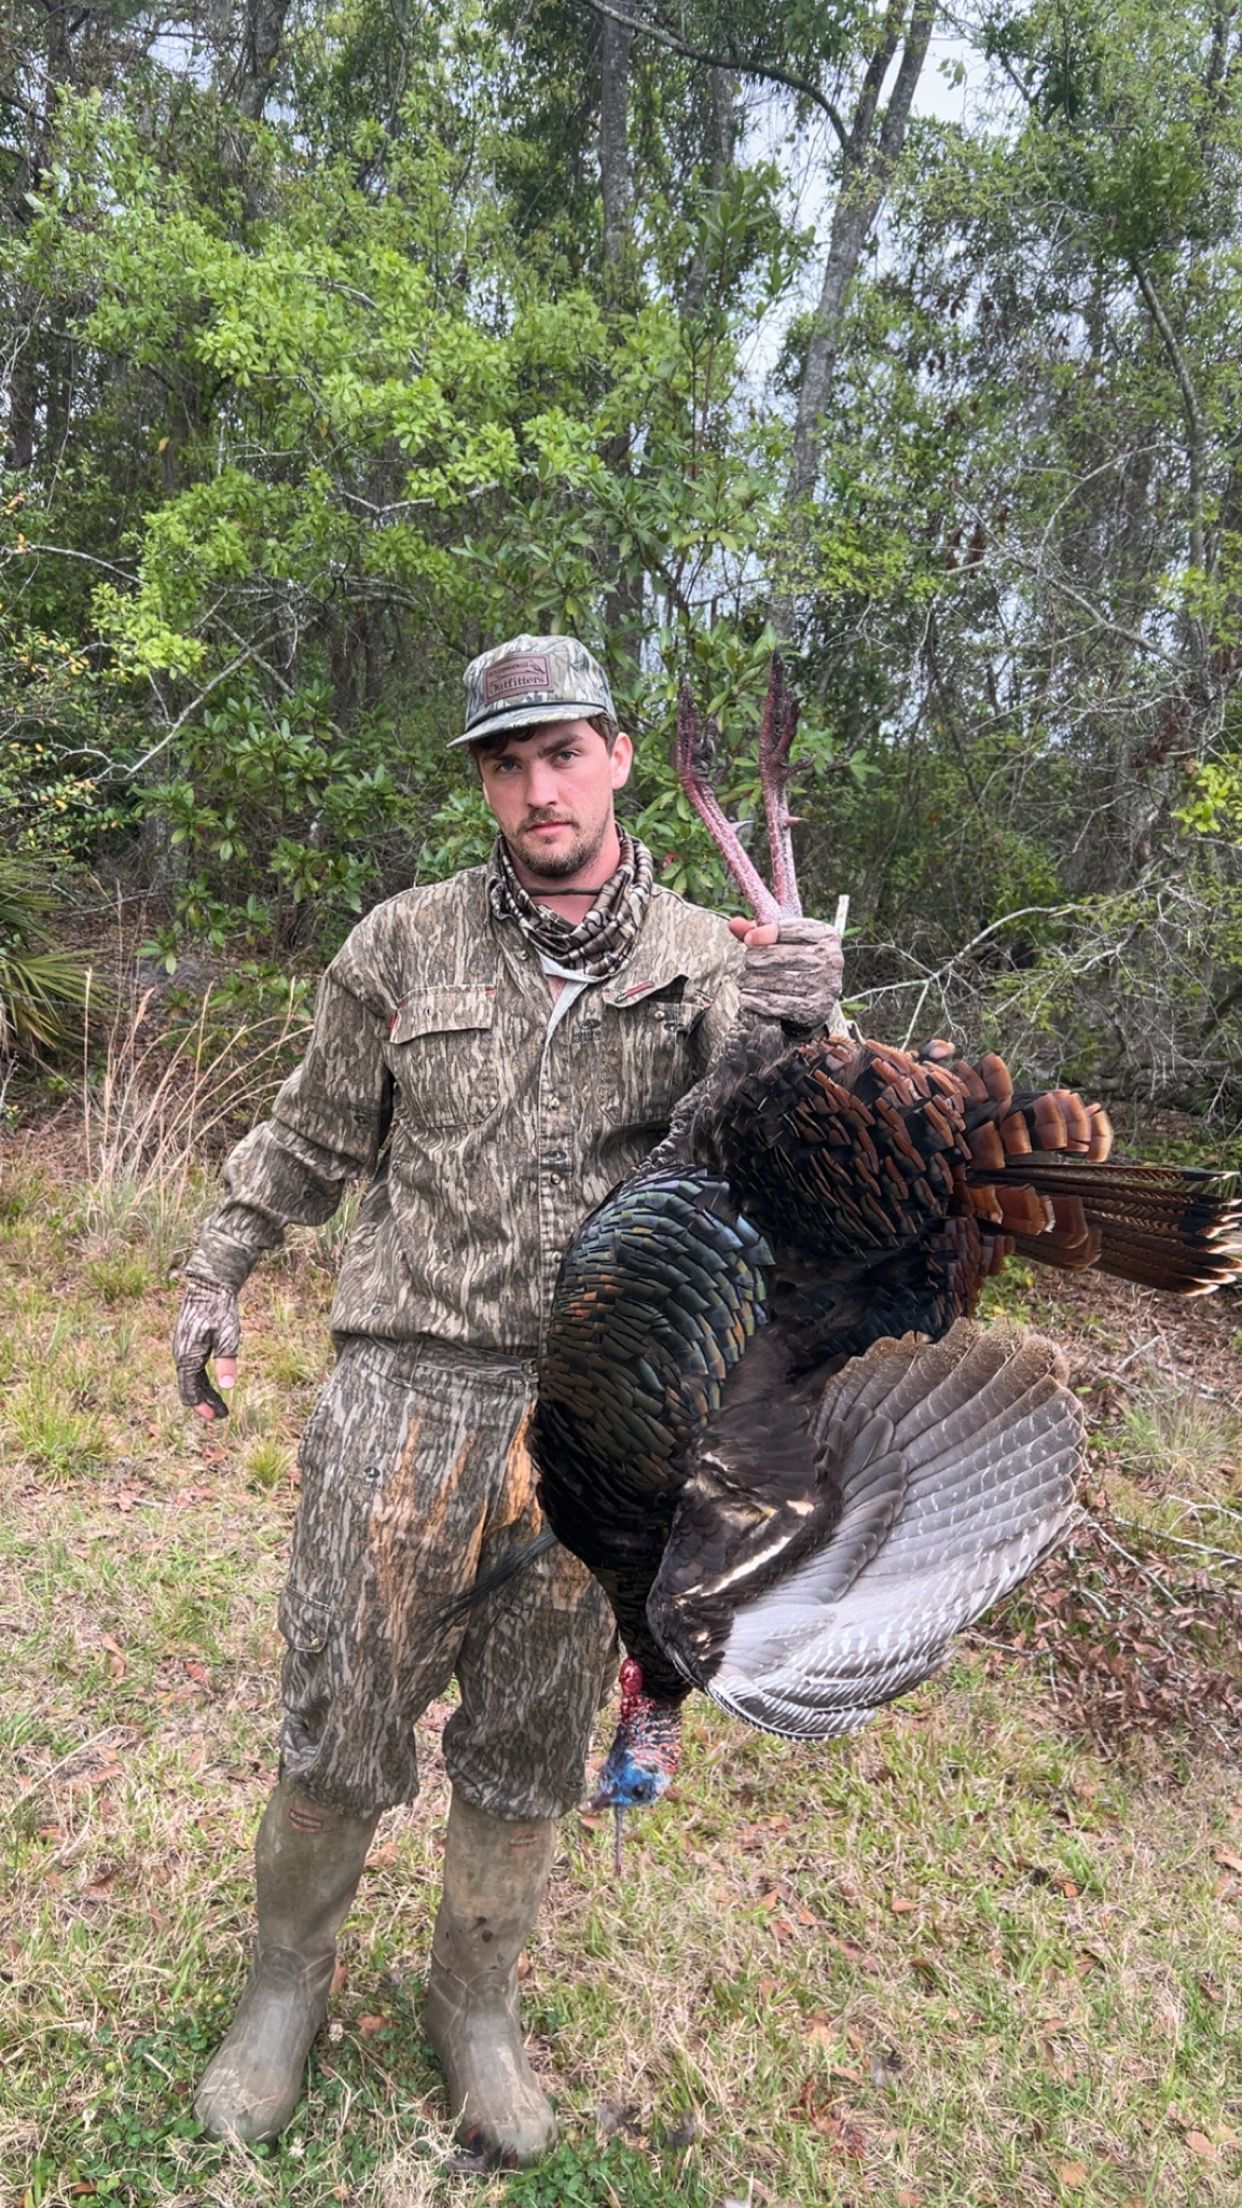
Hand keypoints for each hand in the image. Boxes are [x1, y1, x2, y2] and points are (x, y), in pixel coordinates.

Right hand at [172, 1278, 240, 1420]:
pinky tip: (212, 1379)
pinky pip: (191, 1366)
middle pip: (190, 1387)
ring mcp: (182, 1348)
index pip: (190, 1391)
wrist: (208, 1286)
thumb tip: (228, 1386)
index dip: (203, 1407)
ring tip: (220, 1401)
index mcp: (188, 1357)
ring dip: (204, 1391)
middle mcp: (180, 1355)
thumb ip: (227, 1362)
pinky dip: (201, 1378)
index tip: (218, 1417)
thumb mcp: (228, 1337)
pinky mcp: (186, 1341)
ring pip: (190, 1377)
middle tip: (221, 1414)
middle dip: (205, 1402)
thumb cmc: (219, 1310)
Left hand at [729, 914, 843, 1027]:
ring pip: (778, 980)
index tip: (748, 940)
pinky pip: (779, 1003)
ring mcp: (826, 986)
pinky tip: (746, 997)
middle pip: (782, 956)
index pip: (791, 929)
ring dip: (753, 980)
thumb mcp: (783, 941)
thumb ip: (757, 931)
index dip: (764, 933)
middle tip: (745, 963)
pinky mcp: (816, 1009)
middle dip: (756, 959)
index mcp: (827, 935)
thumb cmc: (795, 961)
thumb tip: (733, 924)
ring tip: (742, 980)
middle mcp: (832, 959)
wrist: (816, 999)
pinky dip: (758, 1000)